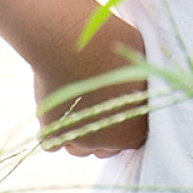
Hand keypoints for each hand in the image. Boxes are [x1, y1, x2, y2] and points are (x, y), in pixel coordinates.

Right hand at [35, 18, 148, 156]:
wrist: (70, 43)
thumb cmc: (110, 47)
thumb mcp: (140, 66)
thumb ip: (141, 86)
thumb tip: (142, 82)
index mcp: (137, 128)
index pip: (131, 141)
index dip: (121, 126)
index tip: (113, 110)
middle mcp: (109, 141)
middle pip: (104, 149)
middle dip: (99, 134)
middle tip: (92, 108)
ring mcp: (79, 137)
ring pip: (77, 149)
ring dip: (75, 135)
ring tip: (72, 111)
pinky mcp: (52, 128)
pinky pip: (50, 143)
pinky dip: (51, 132)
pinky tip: (53, 114)